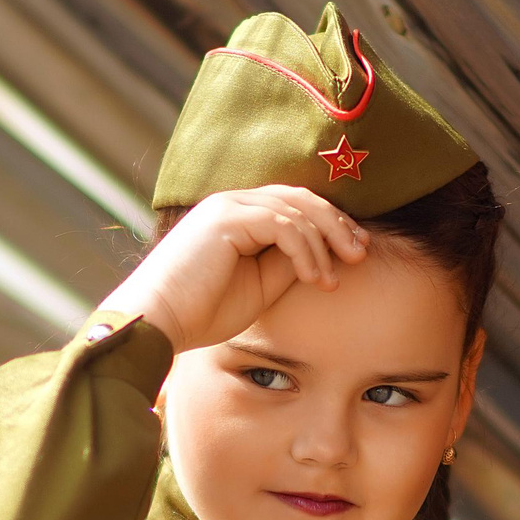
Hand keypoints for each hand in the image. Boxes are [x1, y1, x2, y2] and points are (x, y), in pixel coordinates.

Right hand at [93, 185, 367, 352]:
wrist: (159, 322)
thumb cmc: (202, 312)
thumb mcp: (260, 286)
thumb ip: (287, 262)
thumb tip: (324, 253)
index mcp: (238, 216)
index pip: (295, 205)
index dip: (331, 223)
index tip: (356, 250)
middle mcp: (233, 203)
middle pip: (301, 198)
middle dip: (337, 224)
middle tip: (360, 252)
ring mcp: (228, 206)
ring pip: (296, 209)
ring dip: (324, 242)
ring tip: (335, 275)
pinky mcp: (225, 219)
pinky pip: (282, 225)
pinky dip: (305, 250)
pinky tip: (313, 277)